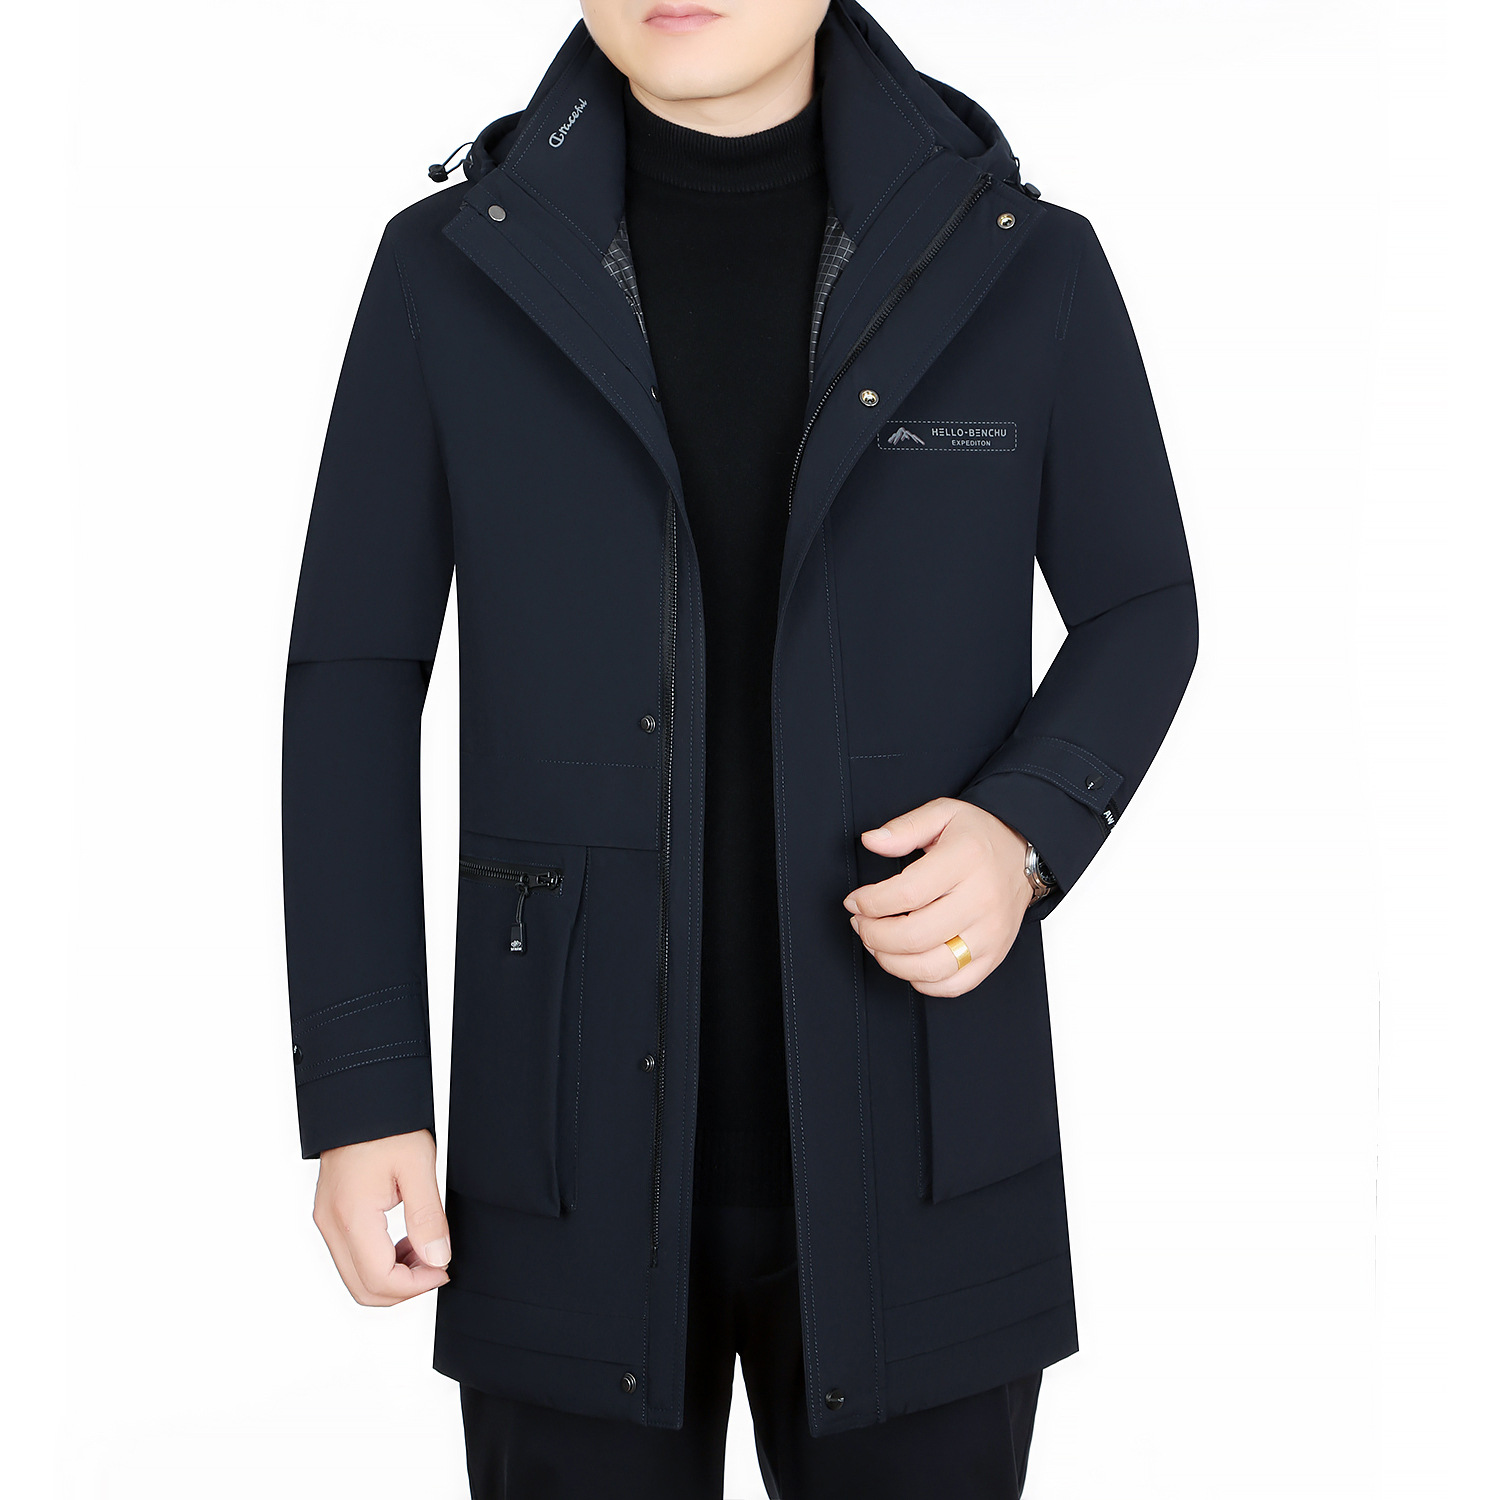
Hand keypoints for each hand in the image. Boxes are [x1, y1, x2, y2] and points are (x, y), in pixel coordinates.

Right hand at [313, 1129, 450, 1305]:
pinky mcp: (329, 1216)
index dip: (415, 1286)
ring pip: (355, 1277)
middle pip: (363, 1289)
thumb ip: (428, 1217)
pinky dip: (379, 1261)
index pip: (379, 1280)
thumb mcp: (418, 1167)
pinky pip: (351, 1257)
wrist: (360, 1099)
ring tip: (424, 1251)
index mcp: (351, 1215)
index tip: (443, 1271)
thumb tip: (438, 1259)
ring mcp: (326, 1221)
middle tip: (437, 1266)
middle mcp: (330, 1224)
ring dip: (392, 1276)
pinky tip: (404, 1241)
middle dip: (404, 1288)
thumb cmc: (387, 1126)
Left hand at [842, 797, 1032, 997]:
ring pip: (931, 968)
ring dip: (891, 961)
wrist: (1024, 854)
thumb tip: (871, 841)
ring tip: (877, 944)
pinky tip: (908, 962)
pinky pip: (953, 985)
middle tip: (861, 924)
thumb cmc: (980, 836)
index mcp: (966, 860)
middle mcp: (981, 900)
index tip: (855, 901)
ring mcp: (990, 933)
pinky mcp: (994, 956)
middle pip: (914, 936)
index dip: (870, 903)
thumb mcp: (943, 814)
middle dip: (873, 935)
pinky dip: (922, 982)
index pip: (907, 894)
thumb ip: (903, 828)